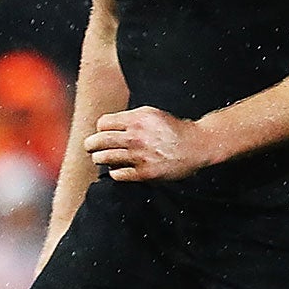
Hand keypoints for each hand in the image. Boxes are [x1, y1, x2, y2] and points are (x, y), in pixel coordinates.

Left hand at [85, 106, 217, 181]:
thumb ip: (129, 119)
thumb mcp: (151, 114)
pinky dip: (114, 172)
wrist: (197, 145)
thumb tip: (104, 127)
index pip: (102, 124)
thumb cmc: (172, 130)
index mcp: (137, 119)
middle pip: (98, 141)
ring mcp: (140, 155)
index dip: (100, 129)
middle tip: (91, 147)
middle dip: (91, 145)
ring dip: (100, 158)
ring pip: (103, 158)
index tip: (103, 133)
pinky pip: (117, 174)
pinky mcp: (145, 172)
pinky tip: (118, 169)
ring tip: (102, 158)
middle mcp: (136, 136)